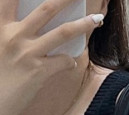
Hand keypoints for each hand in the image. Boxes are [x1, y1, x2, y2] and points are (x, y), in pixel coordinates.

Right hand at [0, 0, 101, 114]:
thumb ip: (11, 31)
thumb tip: (31, 25)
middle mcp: (13, 35)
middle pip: (46, 9)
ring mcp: (28, 52)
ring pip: (63, 33)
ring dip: (83, 25)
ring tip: (97, 20)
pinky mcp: (39, 71)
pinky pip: (64, 61)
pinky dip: (70, 61)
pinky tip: (69, 63)